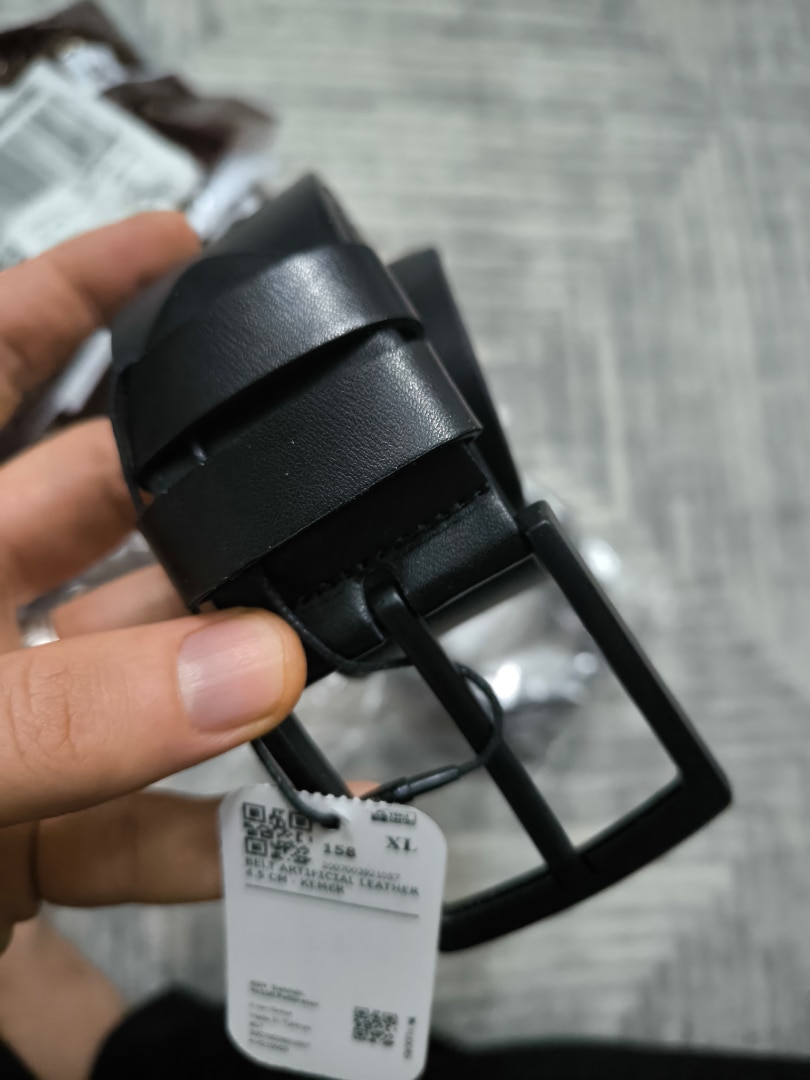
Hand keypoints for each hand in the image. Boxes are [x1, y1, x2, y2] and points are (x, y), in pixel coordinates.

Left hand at [0, 215, 306, 954]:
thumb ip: (73, 710)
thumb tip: (252, 664)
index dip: (79, 291)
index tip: (181, 247)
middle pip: (103, 515)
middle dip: (208, 502)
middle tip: (306, 498)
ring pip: (143, 673)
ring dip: (234, 678)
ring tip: (323, 664)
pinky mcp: (21, 828)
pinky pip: (142, 824)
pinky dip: (223, 840)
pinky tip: (304, 835)